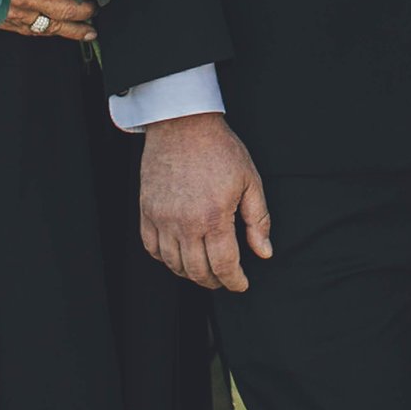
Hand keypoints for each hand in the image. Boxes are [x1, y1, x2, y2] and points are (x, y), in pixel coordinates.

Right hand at [0, 0, 95, 40]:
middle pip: (69, 9)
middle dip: (88, 8)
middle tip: (98, 5)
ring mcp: (16, 16)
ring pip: (55, 27)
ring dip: (77, 29)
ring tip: (91, 30)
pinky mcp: (6, 25)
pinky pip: (35, 33)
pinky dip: (51, 33)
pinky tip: (61, 33)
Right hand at [141, 112, 272, 292]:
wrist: (183, 125)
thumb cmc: (220, 150)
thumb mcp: (250, 181)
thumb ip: (258, 220)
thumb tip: (264, 252)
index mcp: (214, 217)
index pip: (225, 265)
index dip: (235, 281)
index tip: (241, 284)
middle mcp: (185, 223)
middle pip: (198, 271)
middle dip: (214, 281)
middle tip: (224, 279)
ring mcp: (162, 218)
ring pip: (173, 264)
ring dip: (190, 273)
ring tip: (204, 270)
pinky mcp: (147, 211)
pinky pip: (151, 248)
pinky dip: (165, 258)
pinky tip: (178, 255)